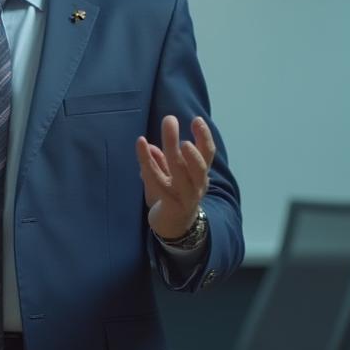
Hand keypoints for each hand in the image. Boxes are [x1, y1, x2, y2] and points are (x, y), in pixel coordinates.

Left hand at [136, 115, 214, 239]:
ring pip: (180, 172)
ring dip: (173, 151)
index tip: (196, 119)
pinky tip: (142, 145)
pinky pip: (158, 181)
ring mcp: (186, 196)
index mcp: (200, 175)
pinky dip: (148, 162)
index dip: (204, 137)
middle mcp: (197, 185)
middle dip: (186, 139)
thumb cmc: (171, 198)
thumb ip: (162, 163)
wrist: (172, 229)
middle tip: (170, 119)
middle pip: (197, 162)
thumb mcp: (168, 177)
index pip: (208, 154)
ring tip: (171, 137)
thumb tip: (151, 147)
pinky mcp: (171, 204)